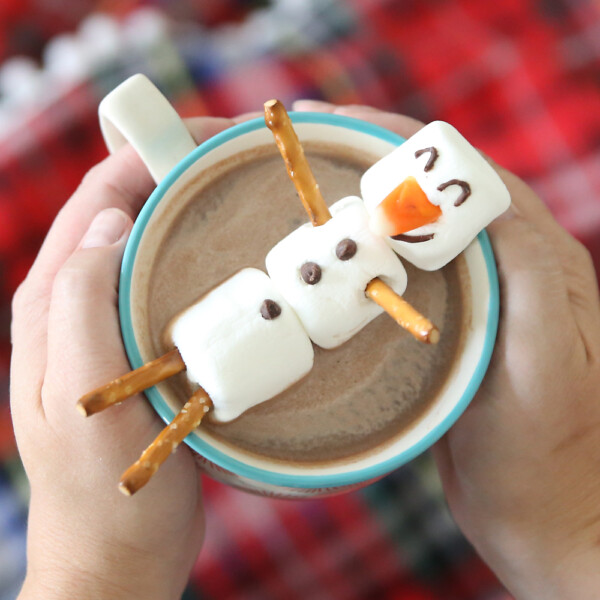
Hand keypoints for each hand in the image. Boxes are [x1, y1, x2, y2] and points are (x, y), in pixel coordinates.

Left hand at [11, 117, 235, 599]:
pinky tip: (232, 263)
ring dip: (188, 213)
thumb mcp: (81, 398)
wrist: (120, 555)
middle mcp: (78, 306)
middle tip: (235, 161)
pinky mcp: (146, 350)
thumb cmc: (102, 490)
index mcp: (53, 305)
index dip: (144, 158)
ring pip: (149, 247)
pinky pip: (169, 287)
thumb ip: (79, 307)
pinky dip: (198, 259)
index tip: (204, 140)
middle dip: (172, 175)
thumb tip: (105, 224)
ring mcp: (113, 328)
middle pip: (123, 214)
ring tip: (240, 197)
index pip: (96, 203)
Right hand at [294, 101, 599, 598]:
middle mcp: (506, 266)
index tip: (343, 125)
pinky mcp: (447, 324)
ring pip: (414, 228)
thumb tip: (489, 208)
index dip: (408, 141)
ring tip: (308, 188)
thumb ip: (529, 282)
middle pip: (435, 190)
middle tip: (310, 146)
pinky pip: (403, 270)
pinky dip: (365, 250)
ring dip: (365, 201)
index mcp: (536, 261)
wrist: (539, 509)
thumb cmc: (546, 450)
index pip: (471, 175)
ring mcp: (474, 294)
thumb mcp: (546, 364)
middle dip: (375, 159)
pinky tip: (331, 254)